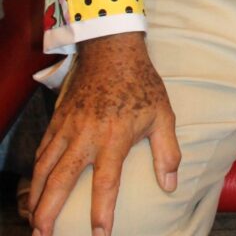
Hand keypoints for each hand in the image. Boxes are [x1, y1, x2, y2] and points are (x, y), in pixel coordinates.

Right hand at [29, 32, 179, 235]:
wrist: (112, 50)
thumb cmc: (142, 83)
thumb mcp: (163, 115)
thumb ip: (167, 151)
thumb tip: (171, 185)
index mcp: (115, 137)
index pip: (105, 183)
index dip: (102, 212)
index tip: (99, 235)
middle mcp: (87, 136)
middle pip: (61, 181)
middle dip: (48, 213)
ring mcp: (68, 128)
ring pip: (44, 169)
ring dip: (36, 198)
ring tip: (33, 221)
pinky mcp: (57, 120)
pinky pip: (42, 151)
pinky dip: (35, 173)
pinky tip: (35, 188)